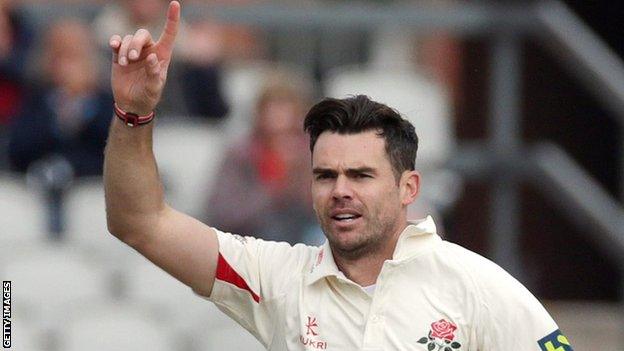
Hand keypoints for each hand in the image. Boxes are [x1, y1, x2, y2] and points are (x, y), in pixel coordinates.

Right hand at [109, 1, 179, 115]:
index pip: (169, 33)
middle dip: (136, 43)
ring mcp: (134, 51)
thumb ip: (154, 74)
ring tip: (123, 64)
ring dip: (125, 49)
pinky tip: (113, 46)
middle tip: (132, 58)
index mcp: (162, 55)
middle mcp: (149, 50)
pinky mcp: (119, 55)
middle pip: (142, 34)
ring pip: (128, 39)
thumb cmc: (148, 96)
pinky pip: (117, 41)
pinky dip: (114, 42)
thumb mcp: (154, 88)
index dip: (172, 19)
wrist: (131, 104)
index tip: (175, 4)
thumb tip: (152, 58)